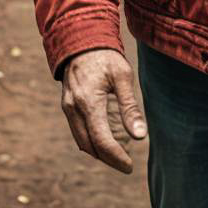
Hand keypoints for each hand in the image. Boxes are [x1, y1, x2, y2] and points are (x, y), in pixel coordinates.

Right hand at [60, 47, 147, 173]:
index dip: (116, 157)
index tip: (129, 166)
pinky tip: (105, 141)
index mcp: (88, 102)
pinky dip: (91, 141)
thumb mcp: (123, 77)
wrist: (82, 41)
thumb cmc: (106, 58)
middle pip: (90, 146)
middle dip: (108, 159)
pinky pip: (77, 132)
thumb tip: (140, 136)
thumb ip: (130, 107)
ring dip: (99, 152)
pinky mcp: (67, 106)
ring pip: (81, 141)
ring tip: (119, 156)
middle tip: (126, 165)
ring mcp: (68, 108)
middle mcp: (74, 109)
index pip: (102, 140)